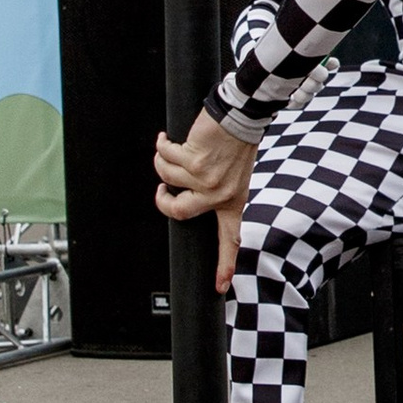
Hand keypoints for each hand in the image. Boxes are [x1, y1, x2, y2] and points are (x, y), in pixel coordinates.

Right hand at [154, 110, 258, 288]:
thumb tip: (188, 200)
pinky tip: (166, 139)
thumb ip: (217, 193)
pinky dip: (162, 146)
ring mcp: (205, 179)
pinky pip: (165, 157)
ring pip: (166, 178)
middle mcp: (219, 194)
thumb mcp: (235, 176)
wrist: (242, 116)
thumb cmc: (237, 143)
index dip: (224, 265)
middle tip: (160, 191)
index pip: (230, 239)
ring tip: (172, 149)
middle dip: (161, 200)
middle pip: (177, 212)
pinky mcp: (193, 161)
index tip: (221, 287)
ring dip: (163, 161)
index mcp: (232, 201)